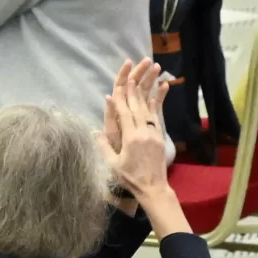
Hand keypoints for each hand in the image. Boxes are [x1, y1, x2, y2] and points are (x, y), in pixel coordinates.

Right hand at [99, 59, 185, 229]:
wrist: (153, 189)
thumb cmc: (130, 178)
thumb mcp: (112, 163)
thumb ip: (103, 145)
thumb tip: (94, 129)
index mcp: (131, 138)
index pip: (124, 112)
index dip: (120, 97)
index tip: (119, 82)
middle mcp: (144, 132)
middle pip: (138, 104)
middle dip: (135, 86)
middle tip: (136, 68)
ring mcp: (154, 133)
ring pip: (149, 107)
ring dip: (148, 88)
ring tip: (150, 71)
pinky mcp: (160, 136)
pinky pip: (158, 115)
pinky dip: (159, 100)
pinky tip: (162, 87)